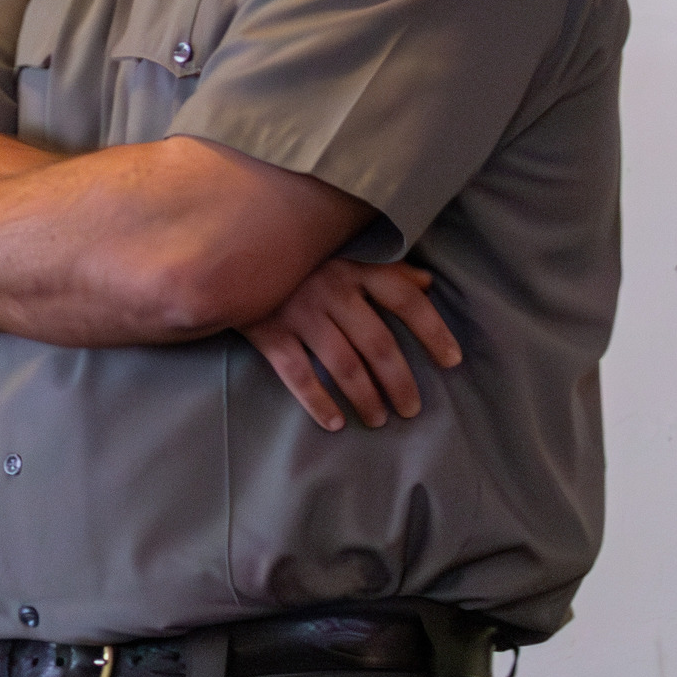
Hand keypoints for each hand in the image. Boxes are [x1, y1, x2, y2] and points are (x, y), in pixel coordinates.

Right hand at [238, 257, 460, 431]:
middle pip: (379, 344)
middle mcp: (331, 289)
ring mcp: (299, 312)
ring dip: (365, 398)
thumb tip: (428, 282)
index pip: (404, 299)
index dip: (433, 331)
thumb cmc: (296, 258)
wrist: (225, 256)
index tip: (451, 360)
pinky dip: (317, 402)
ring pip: (344, 365)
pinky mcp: (269, 331)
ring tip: (378, 419)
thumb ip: (384, 268)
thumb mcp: (341, 253)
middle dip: (400, 382)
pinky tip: (333, 423)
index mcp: (353, 267)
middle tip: (411, 409)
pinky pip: (298, 374)